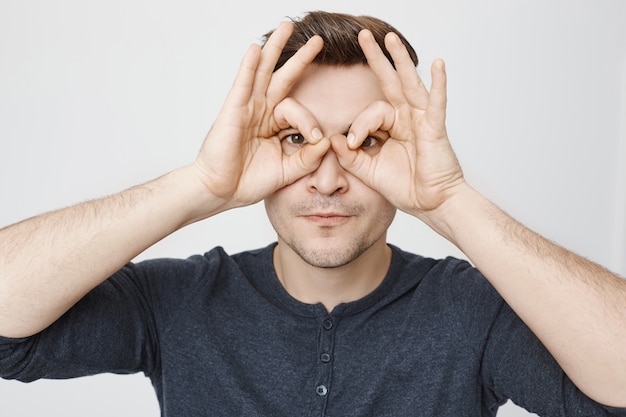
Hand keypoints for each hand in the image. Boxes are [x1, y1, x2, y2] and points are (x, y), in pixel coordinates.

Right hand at [193, 22, 329, 210]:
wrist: (222, 192)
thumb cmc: (249, 181)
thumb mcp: (288, 170)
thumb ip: (308, 157)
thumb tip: (327, 141)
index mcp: (274, 125)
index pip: (299, 110)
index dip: (311, 122)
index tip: (317, 139)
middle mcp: (261, 111)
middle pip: (283, 78)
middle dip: (300, 58)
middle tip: (318, 40)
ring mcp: (247, 108)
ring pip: (263, 71)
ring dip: (276, 48)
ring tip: (288, 27)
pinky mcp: (233, 110)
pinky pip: (243, 83)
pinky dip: (249, 66)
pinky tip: (256, 48)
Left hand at [332, 29, 464, 217]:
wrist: (430, 204)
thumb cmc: (405, 186)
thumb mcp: (369, 170)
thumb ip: (349, 156)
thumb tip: (332, 138)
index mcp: (391, 126)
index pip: (369, 112)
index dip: (358, 126)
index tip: (352, 145)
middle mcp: (406, 117)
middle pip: (389, 81)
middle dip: (375, 58)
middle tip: (362, 35)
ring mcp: (421, 120)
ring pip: (409, 83)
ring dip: (400, 59)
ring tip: (390, 38)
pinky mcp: (434, 129)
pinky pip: (436, 103)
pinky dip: (439, 84)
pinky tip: (438, 63)